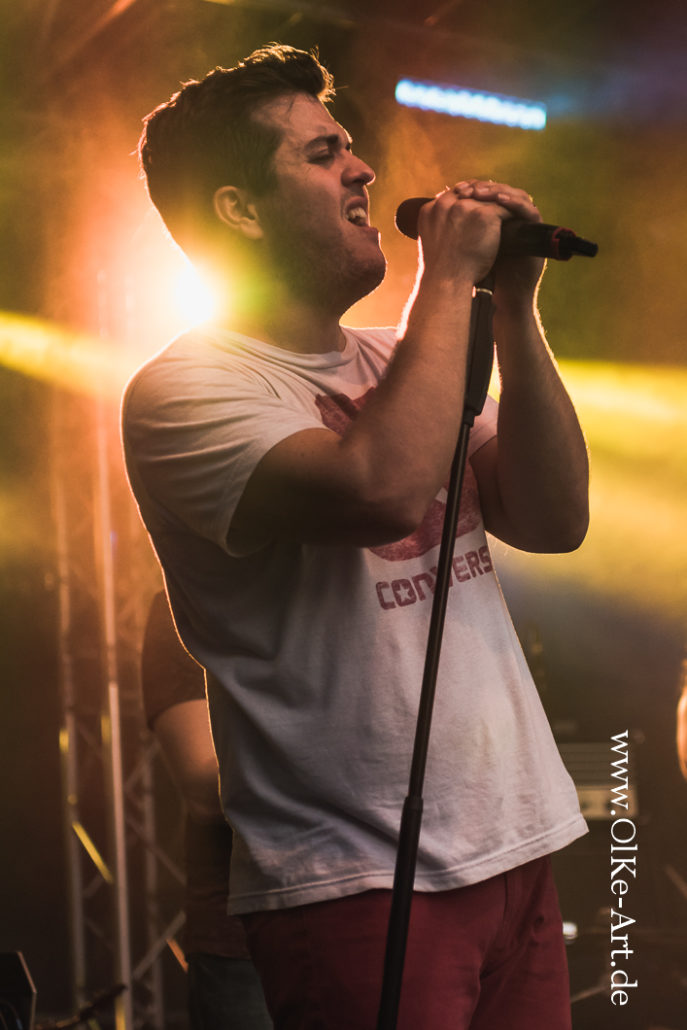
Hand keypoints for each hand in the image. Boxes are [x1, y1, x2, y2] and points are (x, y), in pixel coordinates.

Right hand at [415, 182, 511, 286]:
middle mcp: (445, 204)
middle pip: (471, 190)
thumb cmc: (440, 272)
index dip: (468, 198)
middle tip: (498, 204)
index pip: (453, 195)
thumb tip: (452, 228)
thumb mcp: (432, 244)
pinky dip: (511, 212)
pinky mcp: (484, 215)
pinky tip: (518, 219)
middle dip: (485, 196)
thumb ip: (441, 229)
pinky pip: (503, 207)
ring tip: (510, 211)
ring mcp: (465, 208)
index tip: (480, 205)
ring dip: (499, 203)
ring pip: (488, 197)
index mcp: (429, 210)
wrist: (446, 282)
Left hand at [448, 179, 544, 302]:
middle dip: (487, 188)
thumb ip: (458, 228)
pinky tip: (502, 202)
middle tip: (472, 189)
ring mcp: (527, 222)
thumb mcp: (467, 246)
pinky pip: (529, 211)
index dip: (476, 188)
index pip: (489, 193)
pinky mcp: (537, 231)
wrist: (504, 295)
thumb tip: (438, 208)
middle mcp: (514, 217)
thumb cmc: (483, 273)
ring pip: (518, 196)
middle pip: (503, 191)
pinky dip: (516, 204)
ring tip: (485, 193)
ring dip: (500, 192)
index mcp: (498, 219)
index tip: (459, 188)